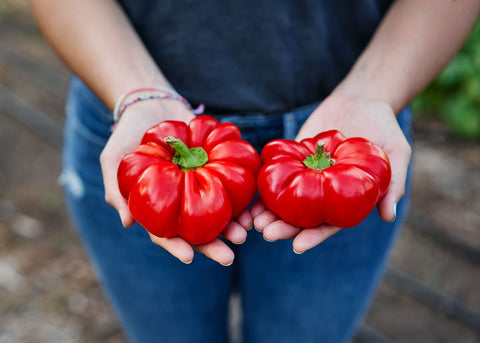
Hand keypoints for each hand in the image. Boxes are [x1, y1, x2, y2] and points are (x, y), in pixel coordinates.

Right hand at [100, 99, 248, 265]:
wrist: (152, 106)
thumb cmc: (127, 135)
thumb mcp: (113, 160)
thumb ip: (116, 190)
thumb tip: (128, 223)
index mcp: (157, 207)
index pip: (165, 233)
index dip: (176, 246)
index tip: (188, 257)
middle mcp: (180, 201)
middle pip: (197, 230)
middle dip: (212, 246)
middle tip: (228, 256)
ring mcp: (199, 186)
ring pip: (217, 212)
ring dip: (231, 225)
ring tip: (244, 232)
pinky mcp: (214, 169)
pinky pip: (230, 185)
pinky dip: (240, 198)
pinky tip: (250, 207)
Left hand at [253, 92, 411, 252]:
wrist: (362, 99)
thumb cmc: (384, 128)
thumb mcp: (398, 152)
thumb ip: (394, 183)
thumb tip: (388, 216)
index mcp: (347, 199)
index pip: (329, 224)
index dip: (314, 236)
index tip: (297, 246)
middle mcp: (325, 192)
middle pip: (302, 217)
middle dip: (284, 227)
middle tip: (266, 232)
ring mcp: (308, 176)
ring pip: (286, 199)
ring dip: (269, 212)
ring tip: (253, 220)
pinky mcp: (295, 158)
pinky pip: (278, 174)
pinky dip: (265, 187)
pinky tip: (251, 196)